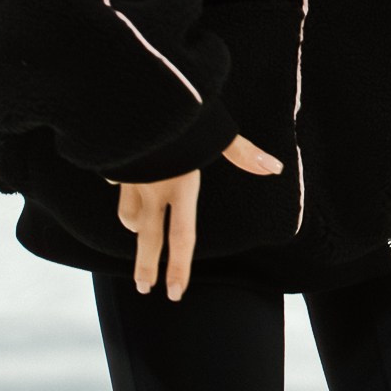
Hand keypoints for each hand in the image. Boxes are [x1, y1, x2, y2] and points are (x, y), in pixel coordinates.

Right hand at [117, 133, 283, 299]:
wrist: (137, 97)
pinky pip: (116, 183)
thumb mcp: (218, 134)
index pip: (182, 237)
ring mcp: (130, 180)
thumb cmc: (183, 118)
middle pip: (148, 239)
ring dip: (133, 226)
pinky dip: (120, 186)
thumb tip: (276, 167)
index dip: (179, 268)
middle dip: (146, 267)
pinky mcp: (114, 165)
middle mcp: (153, 190)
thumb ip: (244, 154)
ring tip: (137, 232)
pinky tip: (120, 180)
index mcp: (180, 188)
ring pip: (128, 215)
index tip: (174, 292)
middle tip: (143, 288)